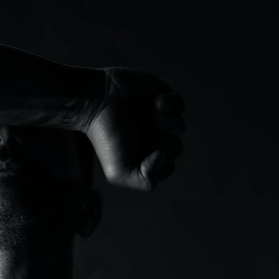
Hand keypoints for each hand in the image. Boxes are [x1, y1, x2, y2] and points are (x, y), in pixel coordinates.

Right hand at [83, 66, 184, 191]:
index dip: (155, 159)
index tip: (136, 150)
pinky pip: (179, 105)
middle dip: (156, 140)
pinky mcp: (166, 97)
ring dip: (161, 121)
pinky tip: (151, 102)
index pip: (168, 166)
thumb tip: (164, 157)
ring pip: (180, 127)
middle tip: (138, 131)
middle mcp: (158, 140)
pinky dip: (165, 104)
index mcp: (150, 159)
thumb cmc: (107, 138)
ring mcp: (164, 119)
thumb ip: (145, 181)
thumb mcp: (119, 173)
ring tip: (143, 115)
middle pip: (176, 147)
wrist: (99, 102)